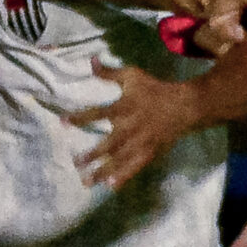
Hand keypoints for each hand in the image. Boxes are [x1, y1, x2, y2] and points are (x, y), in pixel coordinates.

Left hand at [67, 60, 201, 190]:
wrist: (184, 106)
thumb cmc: (154, 90)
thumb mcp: (132, 76)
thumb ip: (109, 72)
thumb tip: (90, 61)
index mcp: (124, 108)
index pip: (98, 113)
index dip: (80, 117)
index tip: (62, 122)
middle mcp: (130, 127)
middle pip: (109, 144)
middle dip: (92, 154)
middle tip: (76, 163)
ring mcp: (141, 142)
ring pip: (120, 159)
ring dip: (103, 171)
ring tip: (87, 182)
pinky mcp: (149, 152)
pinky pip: (135, 166)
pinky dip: (124, 176)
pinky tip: (111, 186)